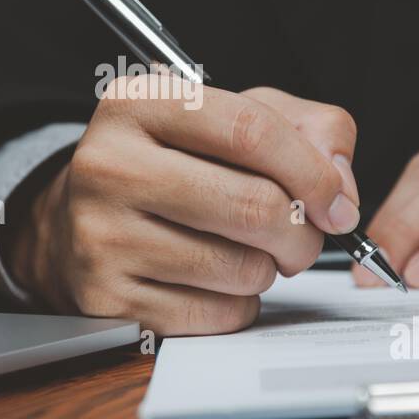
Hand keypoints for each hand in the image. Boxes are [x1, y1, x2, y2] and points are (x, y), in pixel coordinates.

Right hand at [5, 79, 361, 334]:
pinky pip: (215, 315)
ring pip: (240, 269)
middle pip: (253, 206)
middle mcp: (108, 166)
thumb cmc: (171, 164)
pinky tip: (217, 282)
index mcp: (139, 103)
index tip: (338, 201)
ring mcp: (100, 236)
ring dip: (269, 270)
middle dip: (304, 233)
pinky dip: (238, 305)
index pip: (251, 131)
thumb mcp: (233, 117)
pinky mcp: (107, 299)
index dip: (314, 171)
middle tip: (305, 238)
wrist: (77, 219)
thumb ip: (306, 129)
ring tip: (249, 253)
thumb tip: (340, 187)